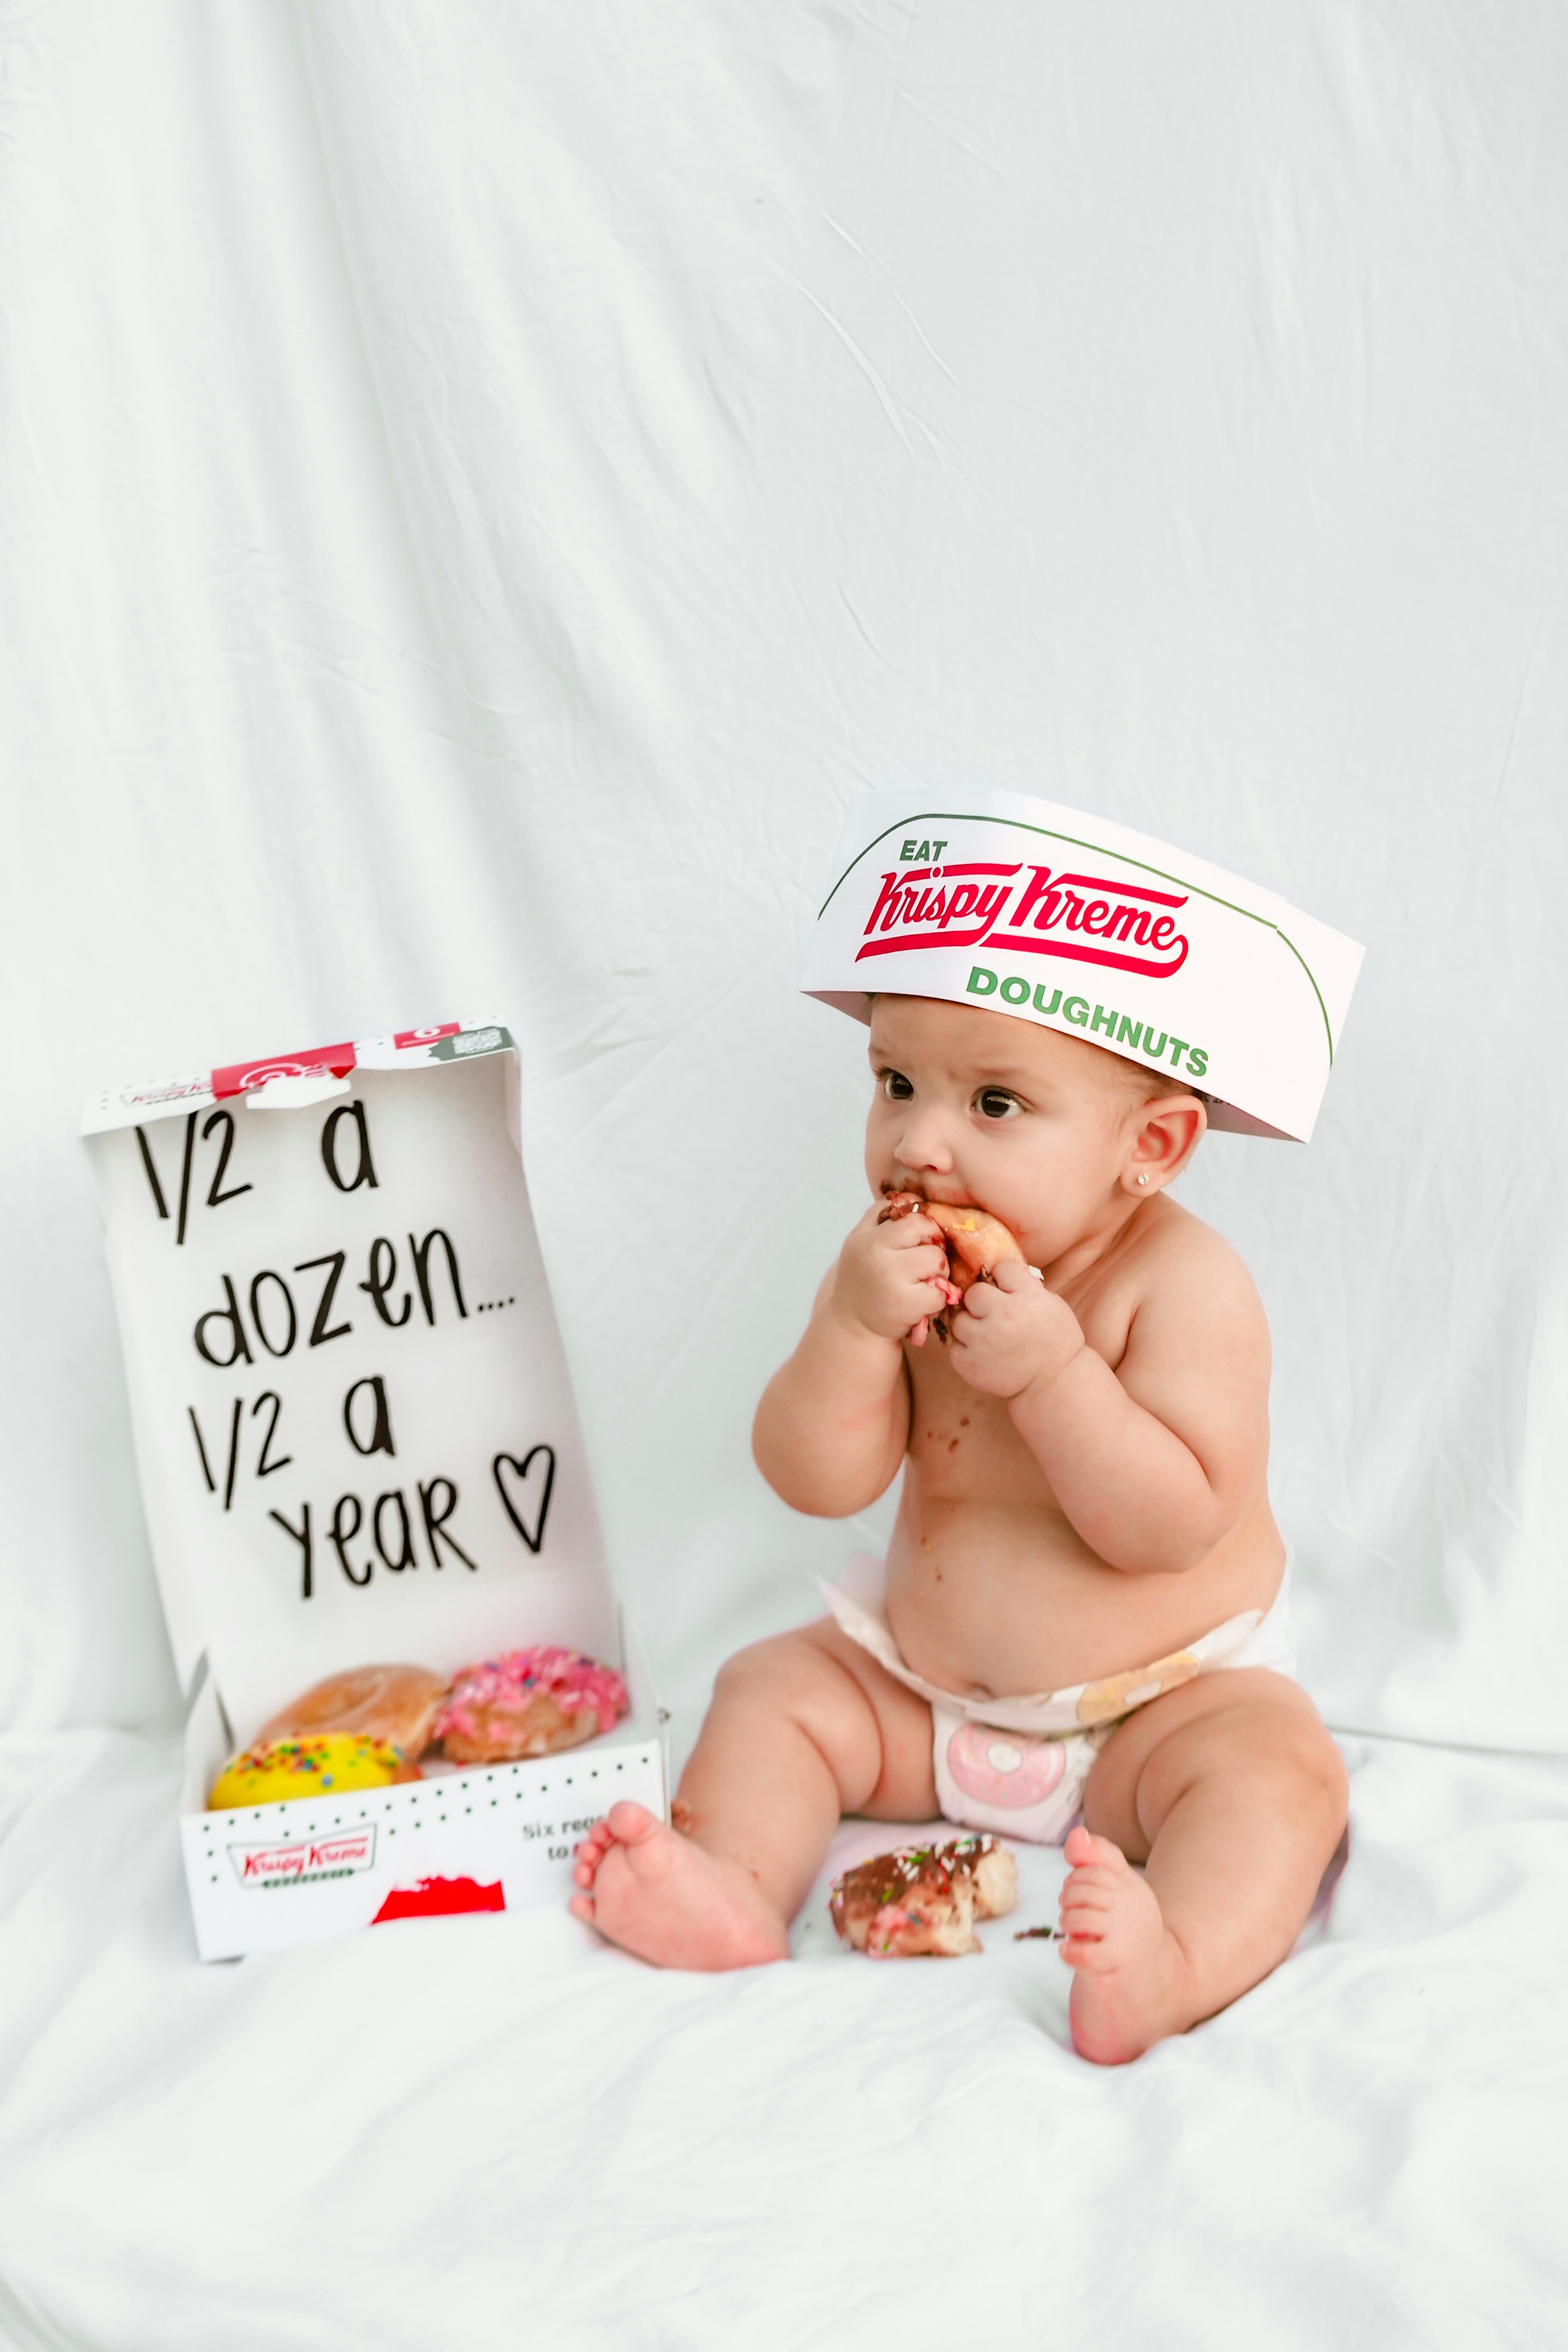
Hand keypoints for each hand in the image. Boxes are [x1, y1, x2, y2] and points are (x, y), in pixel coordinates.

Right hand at [829, 1201, 954, 1343]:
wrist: (851, 1323)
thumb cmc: (864, 1277)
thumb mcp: (861, 1241)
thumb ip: (881, 1216)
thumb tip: (914, 1196)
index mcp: (866, 1236)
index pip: (909, 1212)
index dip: (922, 1225)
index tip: (919, 1241)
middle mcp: (875, 1254)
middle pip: (925, 1230)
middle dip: (932, 1245)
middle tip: (923, 1262)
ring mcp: (890, 1279)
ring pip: (937, 1259)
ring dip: (938, 1272)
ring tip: (922, 1282)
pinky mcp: (905, 1305)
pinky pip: (940, 1292)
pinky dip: (936, 1299)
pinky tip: (921, 1303)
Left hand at [947, 1257, 1085, 1398]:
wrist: (1054, 1382)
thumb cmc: (1054, 1341)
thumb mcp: (1050, 1304)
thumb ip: (1025, 1286)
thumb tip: (997, 1272)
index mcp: (1028, 1297)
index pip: (1003, 1268)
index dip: (1004, 1279)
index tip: (1008, 1290)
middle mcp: (1004, 1315)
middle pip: (975, 1292)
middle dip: (982, 1303)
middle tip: (993, 1316)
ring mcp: (984, 1340)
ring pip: (960, 1320)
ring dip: (971, 1327)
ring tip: (988, 1338)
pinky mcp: (970, 1363)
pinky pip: (955, 1347)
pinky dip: (967, 1351)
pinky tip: (984, 1355)